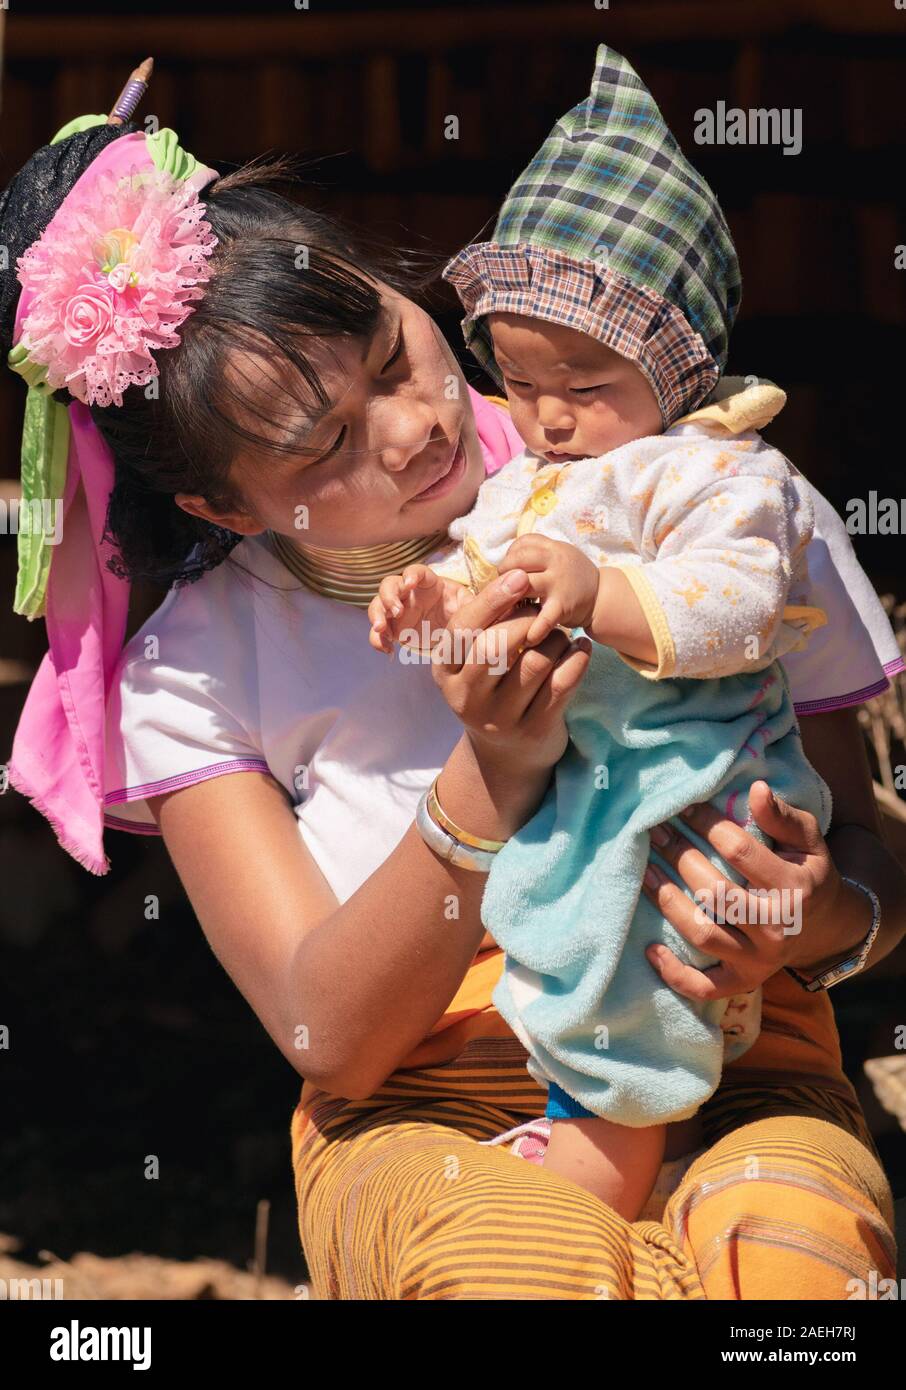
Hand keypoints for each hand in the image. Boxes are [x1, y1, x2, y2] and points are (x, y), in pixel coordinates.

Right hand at [368, 564, 470, 655]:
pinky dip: (377, 639)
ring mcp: (398, 610)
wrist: (454, 637)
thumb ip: (473, 603)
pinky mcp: (393, 629)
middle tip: (396, 611)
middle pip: (389, 584)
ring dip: (376, 615)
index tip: (410, 584)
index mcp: (429, 583)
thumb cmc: (461, 615)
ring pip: (377, 604)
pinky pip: (378, 632)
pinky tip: (387, 650)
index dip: (411, 575)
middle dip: (389, 596)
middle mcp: (409, 593)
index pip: (415, 571)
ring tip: (383, 629)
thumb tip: (489, 599)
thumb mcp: (469, 608)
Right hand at [431, 567, 592, 776]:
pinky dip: (578, 659)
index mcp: (444, 672)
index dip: (492, 599)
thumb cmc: (490, 690)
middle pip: (496, 646)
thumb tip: (513, 576)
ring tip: (560, 635)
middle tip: (543, 613)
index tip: (519, 576)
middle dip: (526, 620)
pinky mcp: (534, 730)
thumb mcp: (470, 663)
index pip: (463, 629)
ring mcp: (499, 719)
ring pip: (535, 662)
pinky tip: (582, 649)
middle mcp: (466, 698)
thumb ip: (482, 626)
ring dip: (556, 639)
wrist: (506, 755)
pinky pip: (562, 684)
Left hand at [496, 535, 599, 645]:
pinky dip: (533, 630)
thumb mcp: (557, 557)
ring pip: (524, 584)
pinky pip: (543, 618)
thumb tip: (502, 566)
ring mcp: (559, 583)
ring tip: (508, 611)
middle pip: (518, 560)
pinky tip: (527, 638)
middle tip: (504, 591)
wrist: (602, 597)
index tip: (509, 572)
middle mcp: (555, 560)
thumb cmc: (570, 578)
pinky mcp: (563, 606)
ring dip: (511, 599)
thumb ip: (533, 555)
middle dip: (505, 575)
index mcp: (552, 547)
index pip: (521, 544)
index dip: (509, 557)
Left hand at [640, 780, 865, 999]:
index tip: (684, 807)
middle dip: (679, 856)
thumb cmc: (807, 874)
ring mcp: (758, 960)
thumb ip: (782, 817)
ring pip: (703, 934)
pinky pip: (704, 987)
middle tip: (655, 831)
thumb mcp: (808, 842)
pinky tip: (649, 948)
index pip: (740, 852)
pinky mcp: (744, 982)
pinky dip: (674, 974)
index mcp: (795, 889)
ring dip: (667, 902)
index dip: (707, 825)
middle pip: (715, 892)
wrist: (827, 929)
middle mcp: (776, 928)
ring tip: (644, 870)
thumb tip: (754, 789)